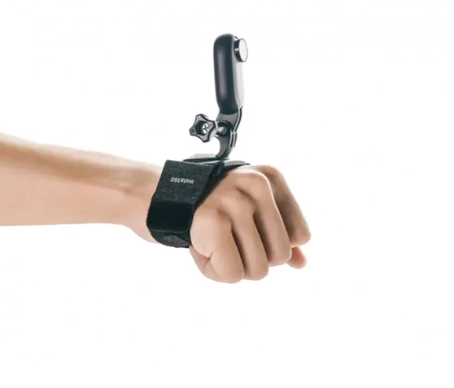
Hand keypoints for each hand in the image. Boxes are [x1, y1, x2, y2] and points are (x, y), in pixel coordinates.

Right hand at [127, 164, 310, 283]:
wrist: (151, 194)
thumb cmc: (203, 206)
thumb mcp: (245, 212)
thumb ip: (278, 236)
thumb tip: (302, 263)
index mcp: (270, 178)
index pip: (300, 235)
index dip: (270, 244)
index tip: (242, 228)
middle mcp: (256, 185)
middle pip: (280, 256)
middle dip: (250, 258)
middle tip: (222, 237)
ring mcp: (234, 202)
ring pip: (258, 270)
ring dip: (229, 266)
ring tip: (207, 239)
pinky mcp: (212, 222)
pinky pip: (232, 274)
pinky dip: (212, 270)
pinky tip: (196, 246)